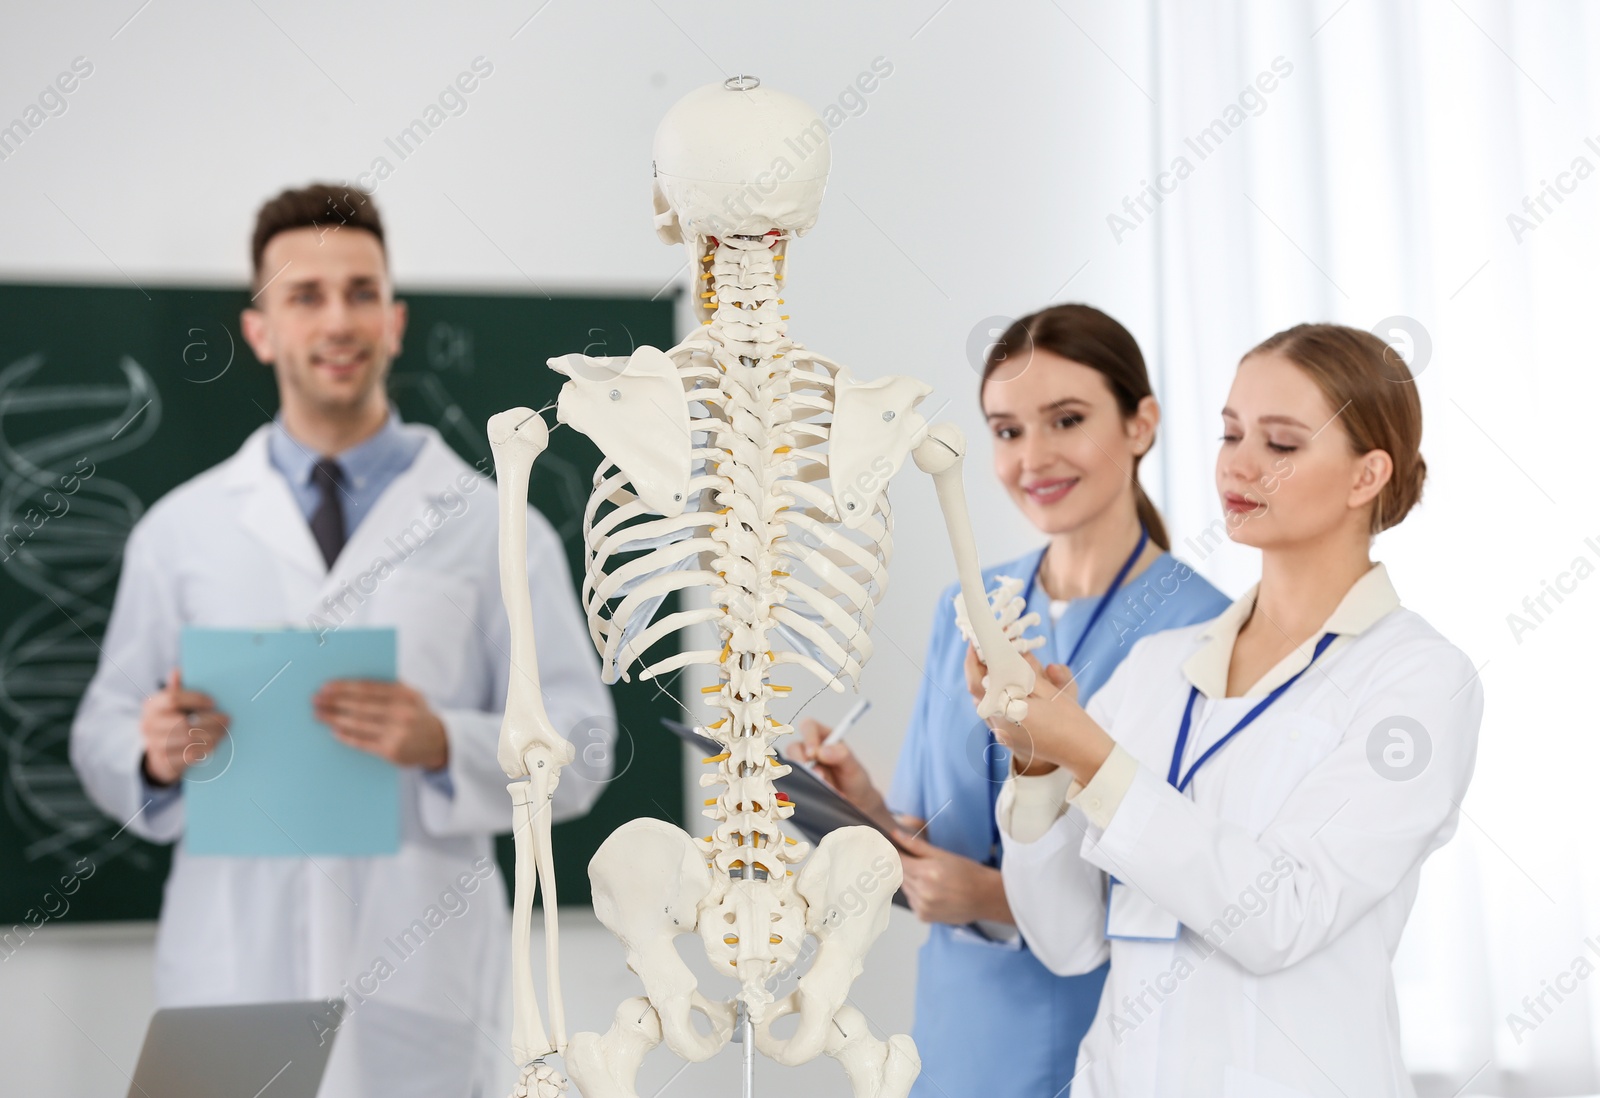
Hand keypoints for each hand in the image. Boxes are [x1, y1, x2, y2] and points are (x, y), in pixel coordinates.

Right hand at [140, 668, 229, 785]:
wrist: (158, 751)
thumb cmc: (171, 719)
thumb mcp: (170, 703)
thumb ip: (176, 688)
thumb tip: (177, 670)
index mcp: (151, 705)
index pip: (173, 699)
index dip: (196, 699)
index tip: (214, 702)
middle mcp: (149, 725)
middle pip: (183, 722)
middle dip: (209, 721)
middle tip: (227, 719)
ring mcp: (154, 745)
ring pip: (188, 740)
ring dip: (211, 735)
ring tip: (224, 730)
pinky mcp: (164, 761)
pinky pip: (189, 755)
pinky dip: (206, 748)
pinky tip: (216, 742)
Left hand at [315, 680, 447, 769]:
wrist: (439, 741)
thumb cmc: (417, 713)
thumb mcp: (411, 694)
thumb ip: (388, 685)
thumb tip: (352, 682)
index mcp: (405, 694)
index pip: (368, 688)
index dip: (344, 687)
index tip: (325, 686)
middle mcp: (401, 713)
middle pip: (360, 706)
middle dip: (334, 702)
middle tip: (316, 700)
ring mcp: (397, 733)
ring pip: (358, 724)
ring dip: (335, 719)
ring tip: (319, 715)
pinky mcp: (391, 752)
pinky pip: (363, 743)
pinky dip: (347, 737)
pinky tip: (334, 731)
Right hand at [785, 718, 895, 832]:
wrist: (856, 804)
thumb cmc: (855, 781)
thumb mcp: (855, 767)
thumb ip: (842, 756)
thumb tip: (823, 750)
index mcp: (825, 738)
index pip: (809, 727)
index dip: (808, 737)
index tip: (813, 753)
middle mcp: (811, 750)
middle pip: (794, 747)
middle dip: (801, 761)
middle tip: (816, 774)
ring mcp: (804, 767)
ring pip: (791, 766)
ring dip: (804, 776)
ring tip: (823, 786)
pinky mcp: (801, 781)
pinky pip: (793, 782)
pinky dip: (802, 787)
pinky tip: (816, 793)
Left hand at [892, 827, 1011, 925]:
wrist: (986, 897)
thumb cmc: (969, 874)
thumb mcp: (944, 855)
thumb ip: (917, 846)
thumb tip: (897, 835)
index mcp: (927, 873)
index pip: (898, 861)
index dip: (895, 854)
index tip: (894, 849)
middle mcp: (923, 892)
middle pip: (899, 875)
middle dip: (905, 867)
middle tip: (920, 864)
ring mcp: (922, 906)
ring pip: (904, 888)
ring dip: (910, 882)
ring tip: (930, 879)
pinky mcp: (924, 917)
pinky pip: (912, 902)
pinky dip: (916, 895)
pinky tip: (932, 892)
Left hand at [986, 658, 1114, 782]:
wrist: (1082, 753)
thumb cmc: (1070, 721)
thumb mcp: (1049, 691)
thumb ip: (1025, 672)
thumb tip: (1010, 652)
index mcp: (1008, 710)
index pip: (979, 682)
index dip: (974, 661)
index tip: (976, 645)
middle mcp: (1000, 726)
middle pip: (978, 694)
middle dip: (978, 671)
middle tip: (985, 651)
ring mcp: (1003, 736)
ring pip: (983, 706)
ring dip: (986, 686)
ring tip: (996, 668)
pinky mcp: (1008, 741)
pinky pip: (993, 717)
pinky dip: (995, 700)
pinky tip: (1008, 690)